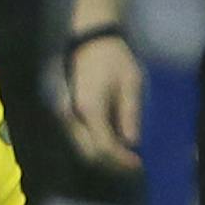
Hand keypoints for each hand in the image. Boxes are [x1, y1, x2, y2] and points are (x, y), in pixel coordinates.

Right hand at [66, 29, 142, 172]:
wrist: (89, 40)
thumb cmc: (113, 58)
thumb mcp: (131, 83)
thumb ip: (130, 114)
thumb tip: (131, 142)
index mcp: (90, 109)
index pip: (104, 146)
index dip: (121, 160)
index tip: (139, 163)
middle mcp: (72, 116)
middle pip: (88, 153)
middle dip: (111, 163)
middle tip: (133, 164)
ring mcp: (65, 115)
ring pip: (81, 148)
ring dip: (102, 156)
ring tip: (124, 155)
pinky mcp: (66, 112)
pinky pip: (79, 138)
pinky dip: (95, 145)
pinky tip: (112, 141)